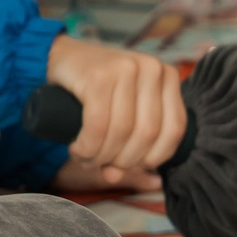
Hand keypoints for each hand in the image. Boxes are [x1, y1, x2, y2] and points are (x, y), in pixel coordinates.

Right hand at [43, 35, 186, 185]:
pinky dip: (86, 147)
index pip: (174, 130)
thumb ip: (132, 144)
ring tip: (86, 157)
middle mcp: (151, 68)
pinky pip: (97, 126)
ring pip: (121, 132)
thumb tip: (126, 178)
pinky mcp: (98, 76)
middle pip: (147, 134)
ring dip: (100, 156)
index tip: (131, 164)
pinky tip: (76, 149)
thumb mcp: (124, 111)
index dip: (152, 158)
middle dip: (122, 160)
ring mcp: (125, 68)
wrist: (61, 58)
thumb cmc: (96, 90)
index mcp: (167, 76)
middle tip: (102, 163)